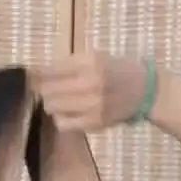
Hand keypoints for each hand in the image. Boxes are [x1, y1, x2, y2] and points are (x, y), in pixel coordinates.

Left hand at [34, 51, 151, 132]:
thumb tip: (39, 71)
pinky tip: (68, 113)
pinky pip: (63, 123)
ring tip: (59, 100)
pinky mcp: (95, 122)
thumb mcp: (97, 57)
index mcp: (91, 62)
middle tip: (46, 89)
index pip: (51, 69)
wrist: (147, 91)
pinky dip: (61, 117)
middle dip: (43, 89)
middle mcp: (91, 83)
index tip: (33, 76)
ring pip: (52, 106)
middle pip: (48, 89)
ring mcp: (93, 105)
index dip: (38, 73)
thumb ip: (70, 63)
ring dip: (52, 103)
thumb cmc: (119, 70)